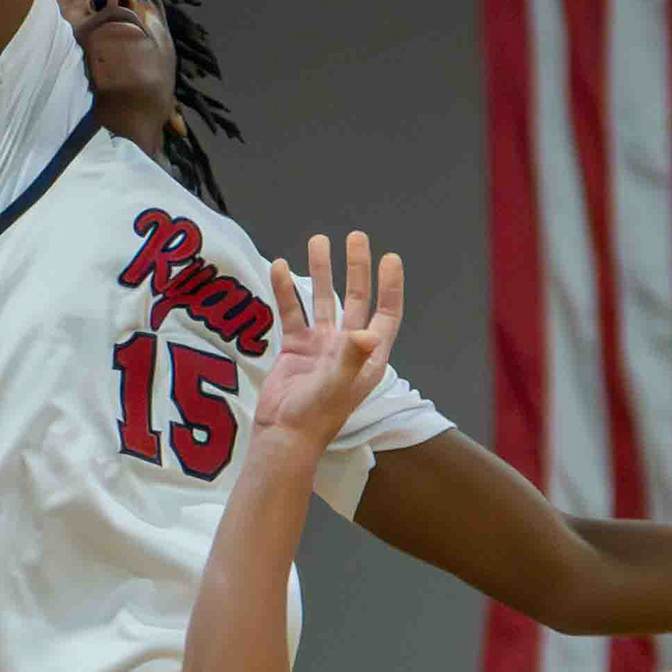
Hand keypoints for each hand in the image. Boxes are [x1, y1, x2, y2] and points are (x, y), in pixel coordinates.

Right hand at [256, 232, 407, 454]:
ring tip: (318, 241)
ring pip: (323, 300)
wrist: (283, 434)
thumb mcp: (338, 384)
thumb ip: (351, 357)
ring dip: (321, 272)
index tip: (390, 258)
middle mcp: (347, 346)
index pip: (385, 314)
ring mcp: (321, 345)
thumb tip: (367, 332)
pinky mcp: (295, 347)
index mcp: (367, 356)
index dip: (390, 286)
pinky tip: (281, 267)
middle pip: (356, 298)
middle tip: (356, 237)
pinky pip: (292, 312)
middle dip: (356, 268)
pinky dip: (286, 290)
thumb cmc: (317, 416)